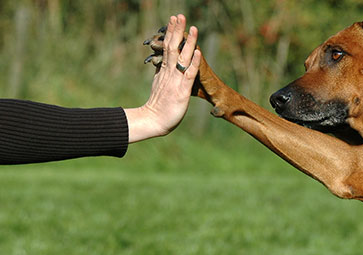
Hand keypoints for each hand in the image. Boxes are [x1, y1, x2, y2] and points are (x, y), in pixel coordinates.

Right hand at [124, 14, 201, 142]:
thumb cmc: (158, 106)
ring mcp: (176, 80)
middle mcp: (170, 72)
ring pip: (181, 57)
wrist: (154, 121)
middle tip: (179, 15)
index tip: (173, 19)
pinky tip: (198, 51)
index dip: (171, 33)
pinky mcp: (182, 91)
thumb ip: (160, 73)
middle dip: (176, 30)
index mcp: (164, 70)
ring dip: (187, 42)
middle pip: (172, 47)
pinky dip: (193, 62)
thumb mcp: (158, 85)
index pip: (167, 47)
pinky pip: (188, 74)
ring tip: (192, 27)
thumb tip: (159, 62)